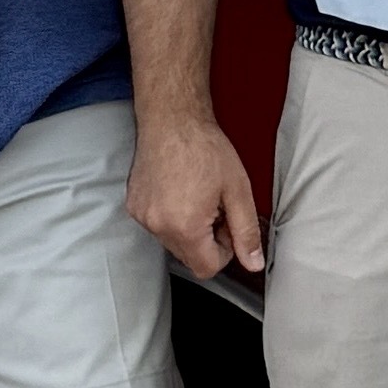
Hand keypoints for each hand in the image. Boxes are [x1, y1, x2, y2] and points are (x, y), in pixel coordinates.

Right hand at [127, 106, 265, 286]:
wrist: (173, 119)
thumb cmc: (205, 147)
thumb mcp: (238, 190)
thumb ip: (247, 232)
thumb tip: (254, 263)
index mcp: (185, 227)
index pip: (206, 268)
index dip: (224, 251)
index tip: (227, 225)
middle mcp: (158, 226)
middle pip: (188, 257)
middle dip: (206, 240)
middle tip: (214, 206)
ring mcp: (142, 216)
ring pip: (172, 242)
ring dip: (188, 229)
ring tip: (196, 195)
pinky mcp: (134, 205)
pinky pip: (156, 225)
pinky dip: (170, 216)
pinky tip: (179, 190)